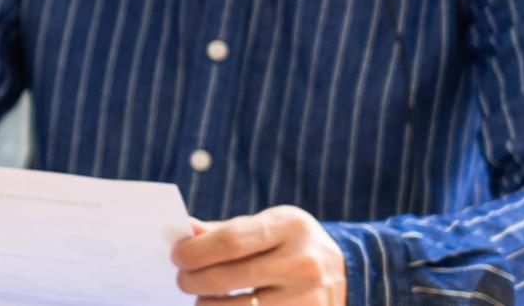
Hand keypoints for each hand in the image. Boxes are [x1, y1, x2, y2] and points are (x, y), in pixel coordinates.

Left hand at [172, 206, 346, 305]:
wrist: (345, 272)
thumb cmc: (292, 245)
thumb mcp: (269, 225)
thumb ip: (226, 230)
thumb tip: (184, 231)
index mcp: (290, 228)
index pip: (230, 241)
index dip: (195, 251)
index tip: (177, 256)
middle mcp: (302, 264)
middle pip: (225, 278)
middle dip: (191, 281)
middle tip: (182, 281)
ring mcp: (307, 299)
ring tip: (203, 299)